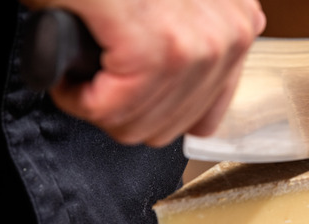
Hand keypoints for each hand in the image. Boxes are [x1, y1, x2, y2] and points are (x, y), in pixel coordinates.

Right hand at [22, 0, 265, 146]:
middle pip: (169, 126)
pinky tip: (70, 74)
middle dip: (121, 111)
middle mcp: (230, 36)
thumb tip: (189, 116)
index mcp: (237, 24)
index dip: (153, 113)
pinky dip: (77, 97)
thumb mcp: (175, 8)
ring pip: (138, 123)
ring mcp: (197, 45)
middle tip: (96, 76)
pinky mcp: (155, 48)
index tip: (124, 91)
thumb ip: (193, 52)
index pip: (205, 114)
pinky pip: (112, 108)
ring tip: (82, 68)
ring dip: (95, 103)